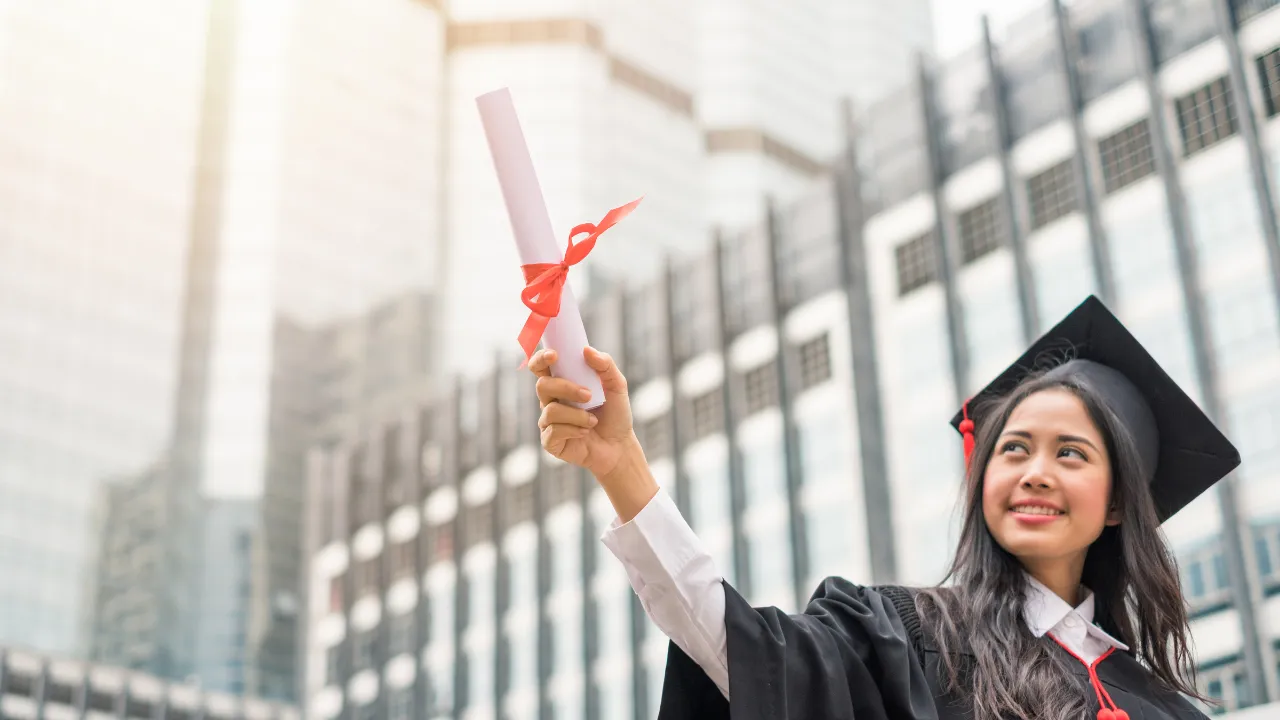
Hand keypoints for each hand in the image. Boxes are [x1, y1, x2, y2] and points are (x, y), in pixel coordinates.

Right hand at [530, 346, 639, 479]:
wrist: (619, 446)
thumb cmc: (615, 414)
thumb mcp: (617, 385)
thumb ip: (605, 365)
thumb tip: (586, 350)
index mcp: (561, 383)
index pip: (540, 367)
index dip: (540, 358)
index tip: (554, 355)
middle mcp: (550, 400)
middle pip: (542, 385)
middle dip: (566, 388)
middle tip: (589, 395)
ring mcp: (548, 421)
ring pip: (550, 410)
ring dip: (577, 415)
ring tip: (593, 421)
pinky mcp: (549, 441)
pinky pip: (553, 431)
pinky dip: (574, 430)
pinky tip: (585, 432)